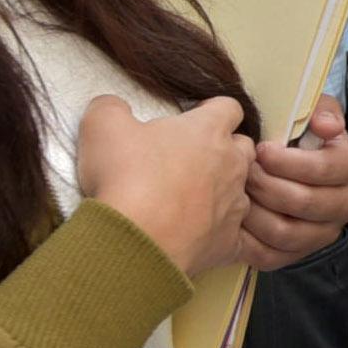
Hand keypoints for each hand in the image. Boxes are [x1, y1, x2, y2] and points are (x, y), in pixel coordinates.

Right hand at [76, 95, 256, 278]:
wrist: (136, 240)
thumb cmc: (124, 176)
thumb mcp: (102, 126)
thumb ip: (112, 108)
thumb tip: (115, 107)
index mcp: (208, 131)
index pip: (229, 108)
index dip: (213, 110)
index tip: (196, 117)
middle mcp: (231, 164)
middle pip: (244, 147)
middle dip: (225, 149)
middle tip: (193, 158)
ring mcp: (235, 204)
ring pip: (243, 191)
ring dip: (224, 191)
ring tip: (193, 200)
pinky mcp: (230, 241)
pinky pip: (243, 237)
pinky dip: (228, 235)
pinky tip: (208, 237)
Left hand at [237, 99, 347, 271]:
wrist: (295, 164)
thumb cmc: (301, 134)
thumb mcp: (315, 112)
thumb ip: (322, 111)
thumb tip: (325, 127)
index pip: (323, 169)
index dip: (287, 161)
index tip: (260, 149)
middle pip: (304, 203)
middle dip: (266, 185)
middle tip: (243, 171)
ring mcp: (325, 233)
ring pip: (286, 233)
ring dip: (254, 213)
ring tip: (236, 193)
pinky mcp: (300, 253)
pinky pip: (272, 256)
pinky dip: (248, 242)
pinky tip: (233, 221)